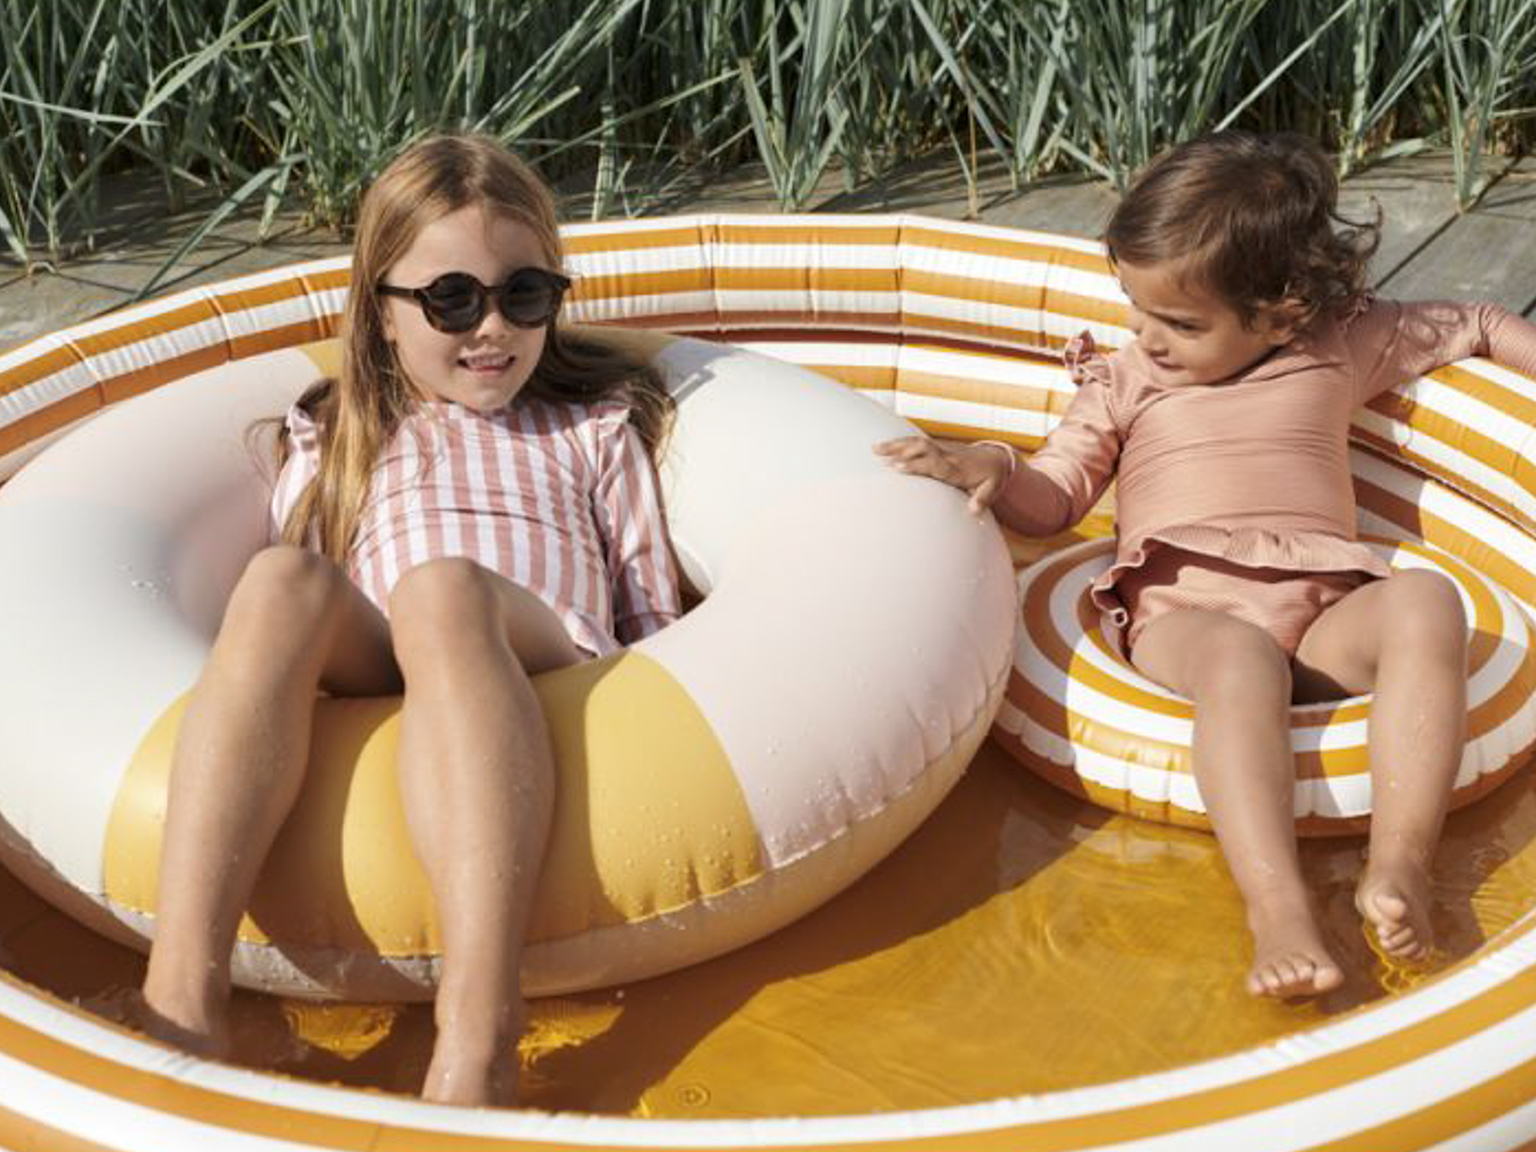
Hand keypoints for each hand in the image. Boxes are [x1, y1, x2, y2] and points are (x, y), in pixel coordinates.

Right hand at [874, 436, 1013, 513]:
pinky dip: (901, 443)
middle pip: (921, 448)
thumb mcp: (990, 490)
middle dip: (900, 450)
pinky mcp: (938, 447)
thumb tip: (973, 511)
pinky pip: (918, 442)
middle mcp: (947, 455)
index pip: (933, 464)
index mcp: (956, 468)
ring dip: (896, 444)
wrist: (996, 459)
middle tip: (880, 455)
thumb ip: (981, 500)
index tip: (897, 467)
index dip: (915, 465)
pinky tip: (885, 447)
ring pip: (917, 442)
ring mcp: (942, 449)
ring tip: (875, 449)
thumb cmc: (990, 478)